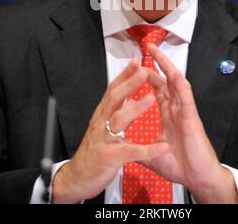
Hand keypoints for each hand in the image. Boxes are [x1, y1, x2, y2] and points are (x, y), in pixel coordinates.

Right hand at [52, 59, 168, 203]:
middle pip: (114, 98)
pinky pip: (129, 151)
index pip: (113, 89)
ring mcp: (103, 138)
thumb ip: (115, 110)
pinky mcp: (108, 157)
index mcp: (102, 114)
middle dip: (129, 83)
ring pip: (118, 119)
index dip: (124, 75)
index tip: (136, 61)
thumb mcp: (102, 125)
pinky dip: (146, 149)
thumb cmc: (93, 150)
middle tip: (143, 72)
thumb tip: (128, 94)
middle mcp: (101, 122)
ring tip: (151, 98)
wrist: (77, 177)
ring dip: (135, 108)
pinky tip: (161, 147)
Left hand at [140, 44, 237, 203]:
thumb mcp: (154, 153)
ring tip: (157, 52)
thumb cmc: (181, 165)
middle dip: (157, 63)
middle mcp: (176, 108)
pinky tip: (175, 73)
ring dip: (167, 66)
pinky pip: (187, 98)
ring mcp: (184, 111)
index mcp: (168, 114)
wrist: (197, 179)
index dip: (147, 76)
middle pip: (166, 80)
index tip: (138, 65)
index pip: (157, 88)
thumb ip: (142, 146)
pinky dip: (181, 85)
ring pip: (176, 83)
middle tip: (148, 48)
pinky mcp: (192, 118)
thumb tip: (127, 147)